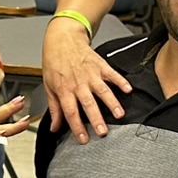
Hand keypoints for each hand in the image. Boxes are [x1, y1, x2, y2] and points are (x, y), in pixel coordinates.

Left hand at [42, 17, 130, 141]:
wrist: (62, 39)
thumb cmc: (54, 62)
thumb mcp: (48, 85)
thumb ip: (54, 108)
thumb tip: (54, 127)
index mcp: (64, 89)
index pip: (70, 111)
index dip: (77, 126)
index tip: (84, 139)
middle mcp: (78, 83)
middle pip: (88, 103)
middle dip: (96, 118)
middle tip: (103, 132)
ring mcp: (90, 74)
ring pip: (102, 90)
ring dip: (112, 103)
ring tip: (119, 115)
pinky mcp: (100, 65)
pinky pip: (112, 74)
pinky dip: (121, 81)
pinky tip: (128, 90)